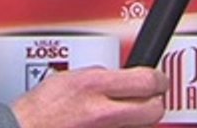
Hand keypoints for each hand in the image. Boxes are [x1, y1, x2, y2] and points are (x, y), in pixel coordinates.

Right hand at [10, 66, 167, 127]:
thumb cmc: (38, 110)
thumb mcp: (69, 78)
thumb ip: (100, 75)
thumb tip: (123, 76)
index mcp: (92, 86)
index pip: (146, 81)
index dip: (157, 79)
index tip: (157, 79)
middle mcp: (101, 113)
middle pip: (154, 110)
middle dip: (153, 102)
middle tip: (148, 97)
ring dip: (139, 120)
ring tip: (124, 113)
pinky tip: (111, 125)